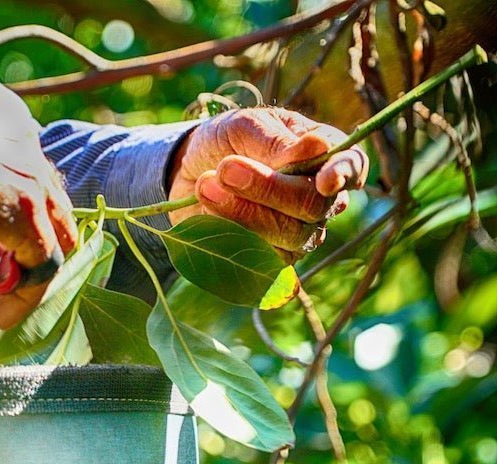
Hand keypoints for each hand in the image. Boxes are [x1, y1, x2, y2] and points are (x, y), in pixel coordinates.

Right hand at [0, 91, 75, 328]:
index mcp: (5, 130)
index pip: (31, 186)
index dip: (14, 227)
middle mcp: (27, 150)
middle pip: (51, 214)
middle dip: (26, 254)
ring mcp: (31, 183)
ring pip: (51, 243)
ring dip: (25, 282)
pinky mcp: (27, 217)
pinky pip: (44, 266)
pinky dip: (27, 295)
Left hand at [168, 108, 367, 259]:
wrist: (189, 171)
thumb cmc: (226, 141)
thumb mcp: (244, 126)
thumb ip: (275, 140)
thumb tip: (317, 148)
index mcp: (323, 154)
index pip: (352, 166)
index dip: (342, 174)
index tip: (325, 180)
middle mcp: (320, 196)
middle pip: (315, 206)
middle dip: (269, 189)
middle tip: (226, 168)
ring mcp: (299, 231)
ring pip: (290, 235)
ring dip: (242, 210)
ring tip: (206, 184)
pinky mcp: (273, 257)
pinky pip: (265, 257)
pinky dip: (231, 232)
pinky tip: (208, 210)